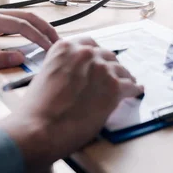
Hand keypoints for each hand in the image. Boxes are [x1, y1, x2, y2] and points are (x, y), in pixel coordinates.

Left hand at [0, 9, 59, 74]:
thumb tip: (20, 57)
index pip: (20, 24)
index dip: (38, 35)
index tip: (50, 48)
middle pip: (26, 15)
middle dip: (45, 28)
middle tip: (59, 43)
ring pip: (24, 16)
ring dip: (41, 27)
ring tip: (53, 41)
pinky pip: (18, 22)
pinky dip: (32, 29)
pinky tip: (39, 38)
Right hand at [0, 37, 143, 172]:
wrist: (39, 128)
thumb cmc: (36, 109)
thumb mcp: (45, 76)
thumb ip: (62, 68)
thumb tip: (74, 76)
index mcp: (65, 48)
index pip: (88, 45)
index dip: (95, 56)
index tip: (98, 62)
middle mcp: (85, 53)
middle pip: (107, 56)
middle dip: (109, 67)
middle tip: (111, 77)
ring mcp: (101, 69)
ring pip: (121, 70)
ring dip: (122, 77)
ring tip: (126, 84)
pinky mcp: (114, 87)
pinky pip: (131, 86)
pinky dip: (134, 90)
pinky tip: (136, 92)